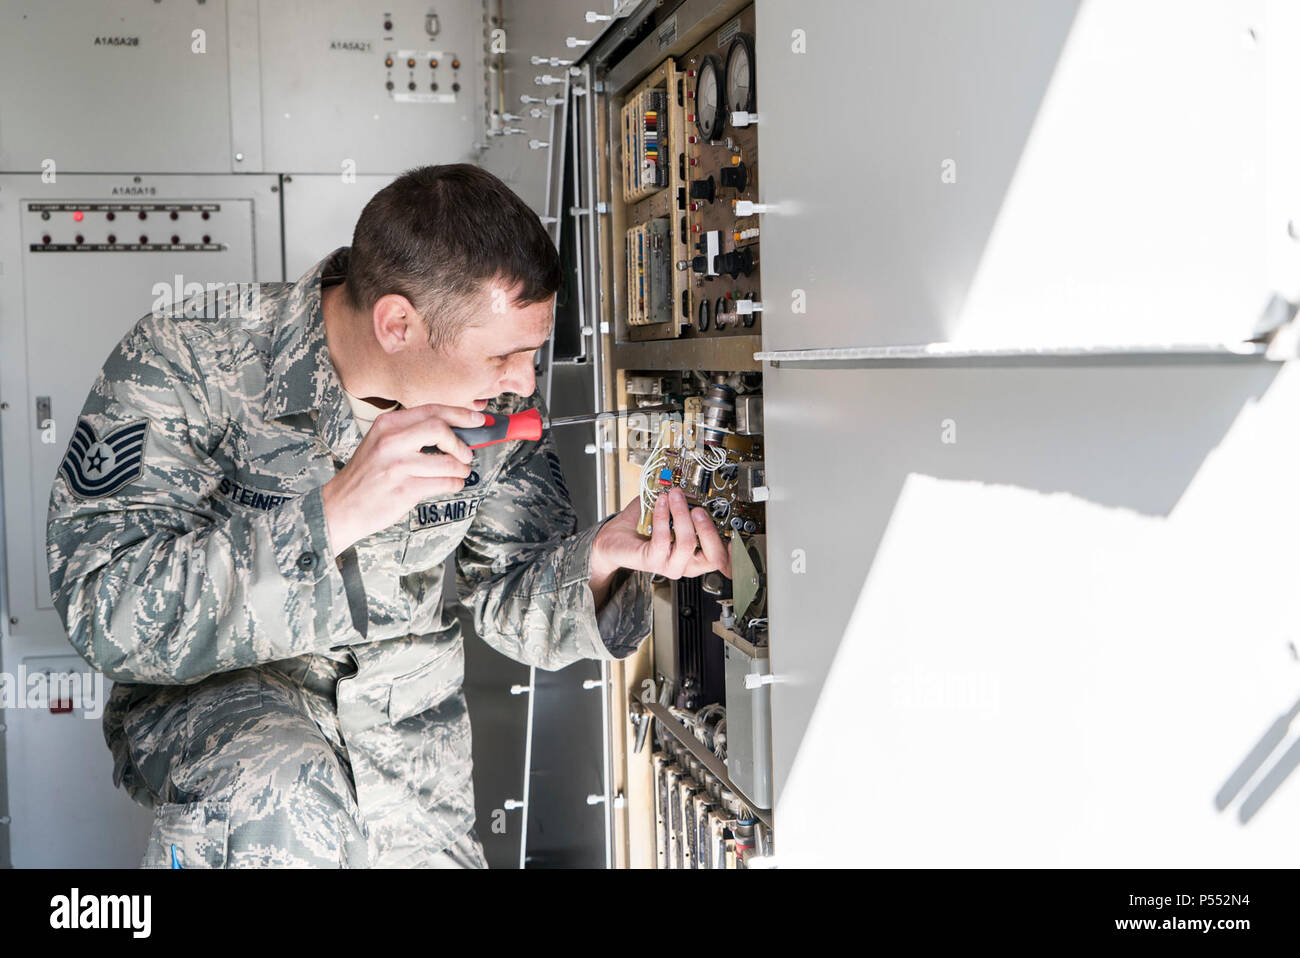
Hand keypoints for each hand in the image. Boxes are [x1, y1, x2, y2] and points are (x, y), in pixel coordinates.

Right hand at [321, 403, 483, 556]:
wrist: (340, 506)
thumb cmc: (366, 477)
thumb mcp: (380, 444)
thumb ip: (411, 434)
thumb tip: (453, 430)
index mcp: (387, 425)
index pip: (431, 410)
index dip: (460, 414)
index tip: (478, 419)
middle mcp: (391, 441)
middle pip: (440, 429)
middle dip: (461, 442)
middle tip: (466, 453)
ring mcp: (397, 465)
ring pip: (448, 461)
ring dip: (461, 469)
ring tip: (460, 472)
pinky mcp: (405, 489)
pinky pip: (444, 483)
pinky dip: (455, 484)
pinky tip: (451, 484)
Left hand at [589, 488, 732, 603]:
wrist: (614, 537)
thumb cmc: (643, 526)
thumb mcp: (670, 512)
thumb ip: (685, 503)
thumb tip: (694, 487)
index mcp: (696, 555)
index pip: (724, 559)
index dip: (734, 549)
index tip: (733, 528)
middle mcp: (686, 564)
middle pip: (714, 556)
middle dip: (709, 528)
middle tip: (698, 508)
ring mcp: (670, 565)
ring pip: (687, 543)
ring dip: (682, 515)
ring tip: (674, 496)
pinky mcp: (652, 561)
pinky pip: (663, 539)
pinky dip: (663, 516)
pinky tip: (660, 502)